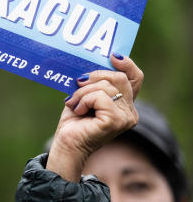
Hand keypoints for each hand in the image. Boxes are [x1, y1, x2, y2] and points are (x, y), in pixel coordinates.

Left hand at [47, 55, 142, 180]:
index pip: (135, 78)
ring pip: (107, 87)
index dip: (126, 64)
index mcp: (125, 104)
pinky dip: (84, 100)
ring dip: (83, 92)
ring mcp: (126, 117)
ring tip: (74, 103)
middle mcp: (130, 111)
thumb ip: (95, 82)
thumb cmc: (74, 121)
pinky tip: (78, 110)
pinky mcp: (116, 121)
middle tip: (78, 84)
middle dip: (94, 77)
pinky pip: (100, 97)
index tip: (112, 57)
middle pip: (119, 78)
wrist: (66, 144)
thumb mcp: (85, 95)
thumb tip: (96, 62)